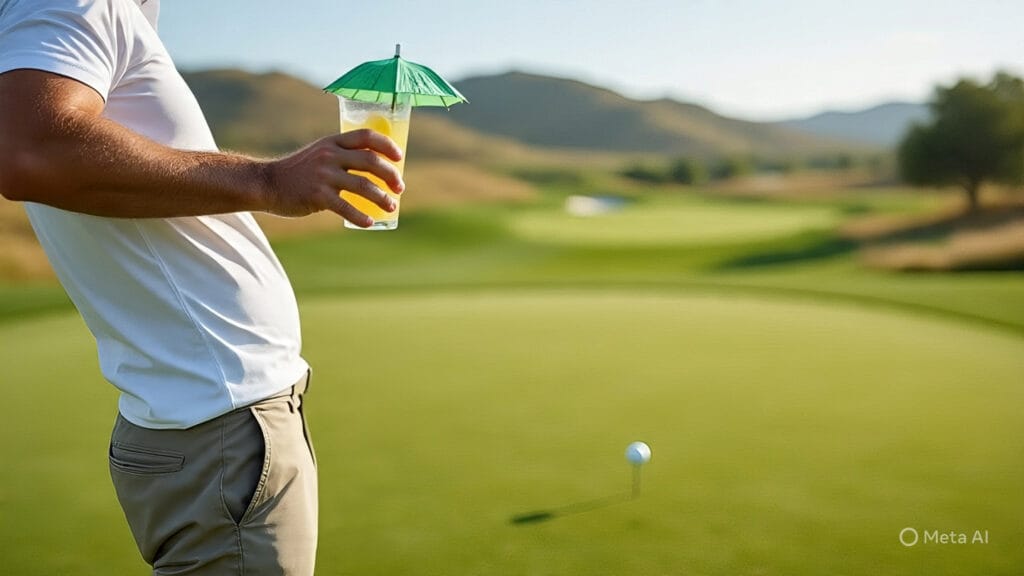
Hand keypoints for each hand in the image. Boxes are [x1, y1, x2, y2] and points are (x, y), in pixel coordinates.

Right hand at [262, 129, 404, 226]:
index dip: (386, 145)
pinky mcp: (317, 195)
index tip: (399, 157)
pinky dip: (360, 217)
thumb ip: (341, 156)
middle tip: (399, 188)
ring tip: (391, 207)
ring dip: (381, 198)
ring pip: (363, 186)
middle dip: (390, 175)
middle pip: (370, 162)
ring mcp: (323, 175)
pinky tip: (370, 223)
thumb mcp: (320, 154)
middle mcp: (330, 155)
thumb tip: (374, 169)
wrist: (268, 183)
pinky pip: (345, 207)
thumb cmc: (300, 171)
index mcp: (333, 142)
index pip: (366, 135)